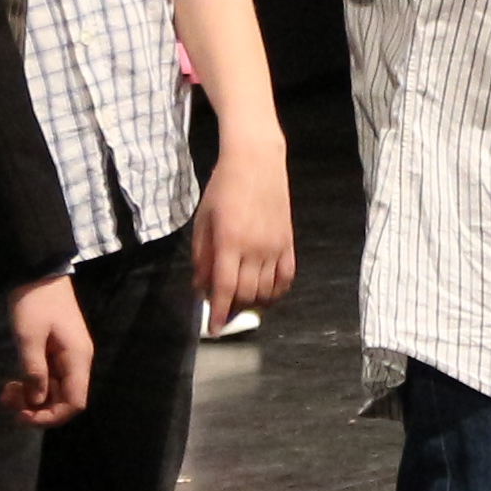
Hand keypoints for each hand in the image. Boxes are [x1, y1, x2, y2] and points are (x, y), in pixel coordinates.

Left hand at [1, 277, 95, 425]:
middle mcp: (77, 362)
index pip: (74, 403)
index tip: (23, 416)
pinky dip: (30, 384)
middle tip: (7, 402)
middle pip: (63, 399)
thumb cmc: (34, 302)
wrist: (37, 271)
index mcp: (77, 359)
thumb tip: (36, 402)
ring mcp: (66, 357)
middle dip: (36, 407)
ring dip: (30, 397)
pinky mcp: (55, 351)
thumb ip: (33, 371)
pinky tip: (12, 384)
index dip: (51, 416)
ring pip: (53, 390)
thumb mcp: (29, 337)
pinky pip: (46, 377)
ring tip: (5, 394)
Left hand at [193, 145, 298, 320]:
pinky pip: (286, 278)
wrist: (256, 162)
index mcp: (229, 242)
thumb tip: (201, 288)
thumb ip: (202, 256)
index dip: (218, 312)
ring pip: (266, 290)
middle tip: (223, 310)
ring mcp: (275, 247)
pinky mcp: (289, 243)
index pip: (224, 288)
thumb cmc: (222, 188)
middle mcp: (254, 249)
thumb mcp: (203, 221)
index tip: (213, 329)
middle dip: (233, 308)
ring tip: (242, 302)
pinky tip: (267, 296)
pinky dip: (277, 292)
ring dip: (253, 302)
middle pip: (246, 293)